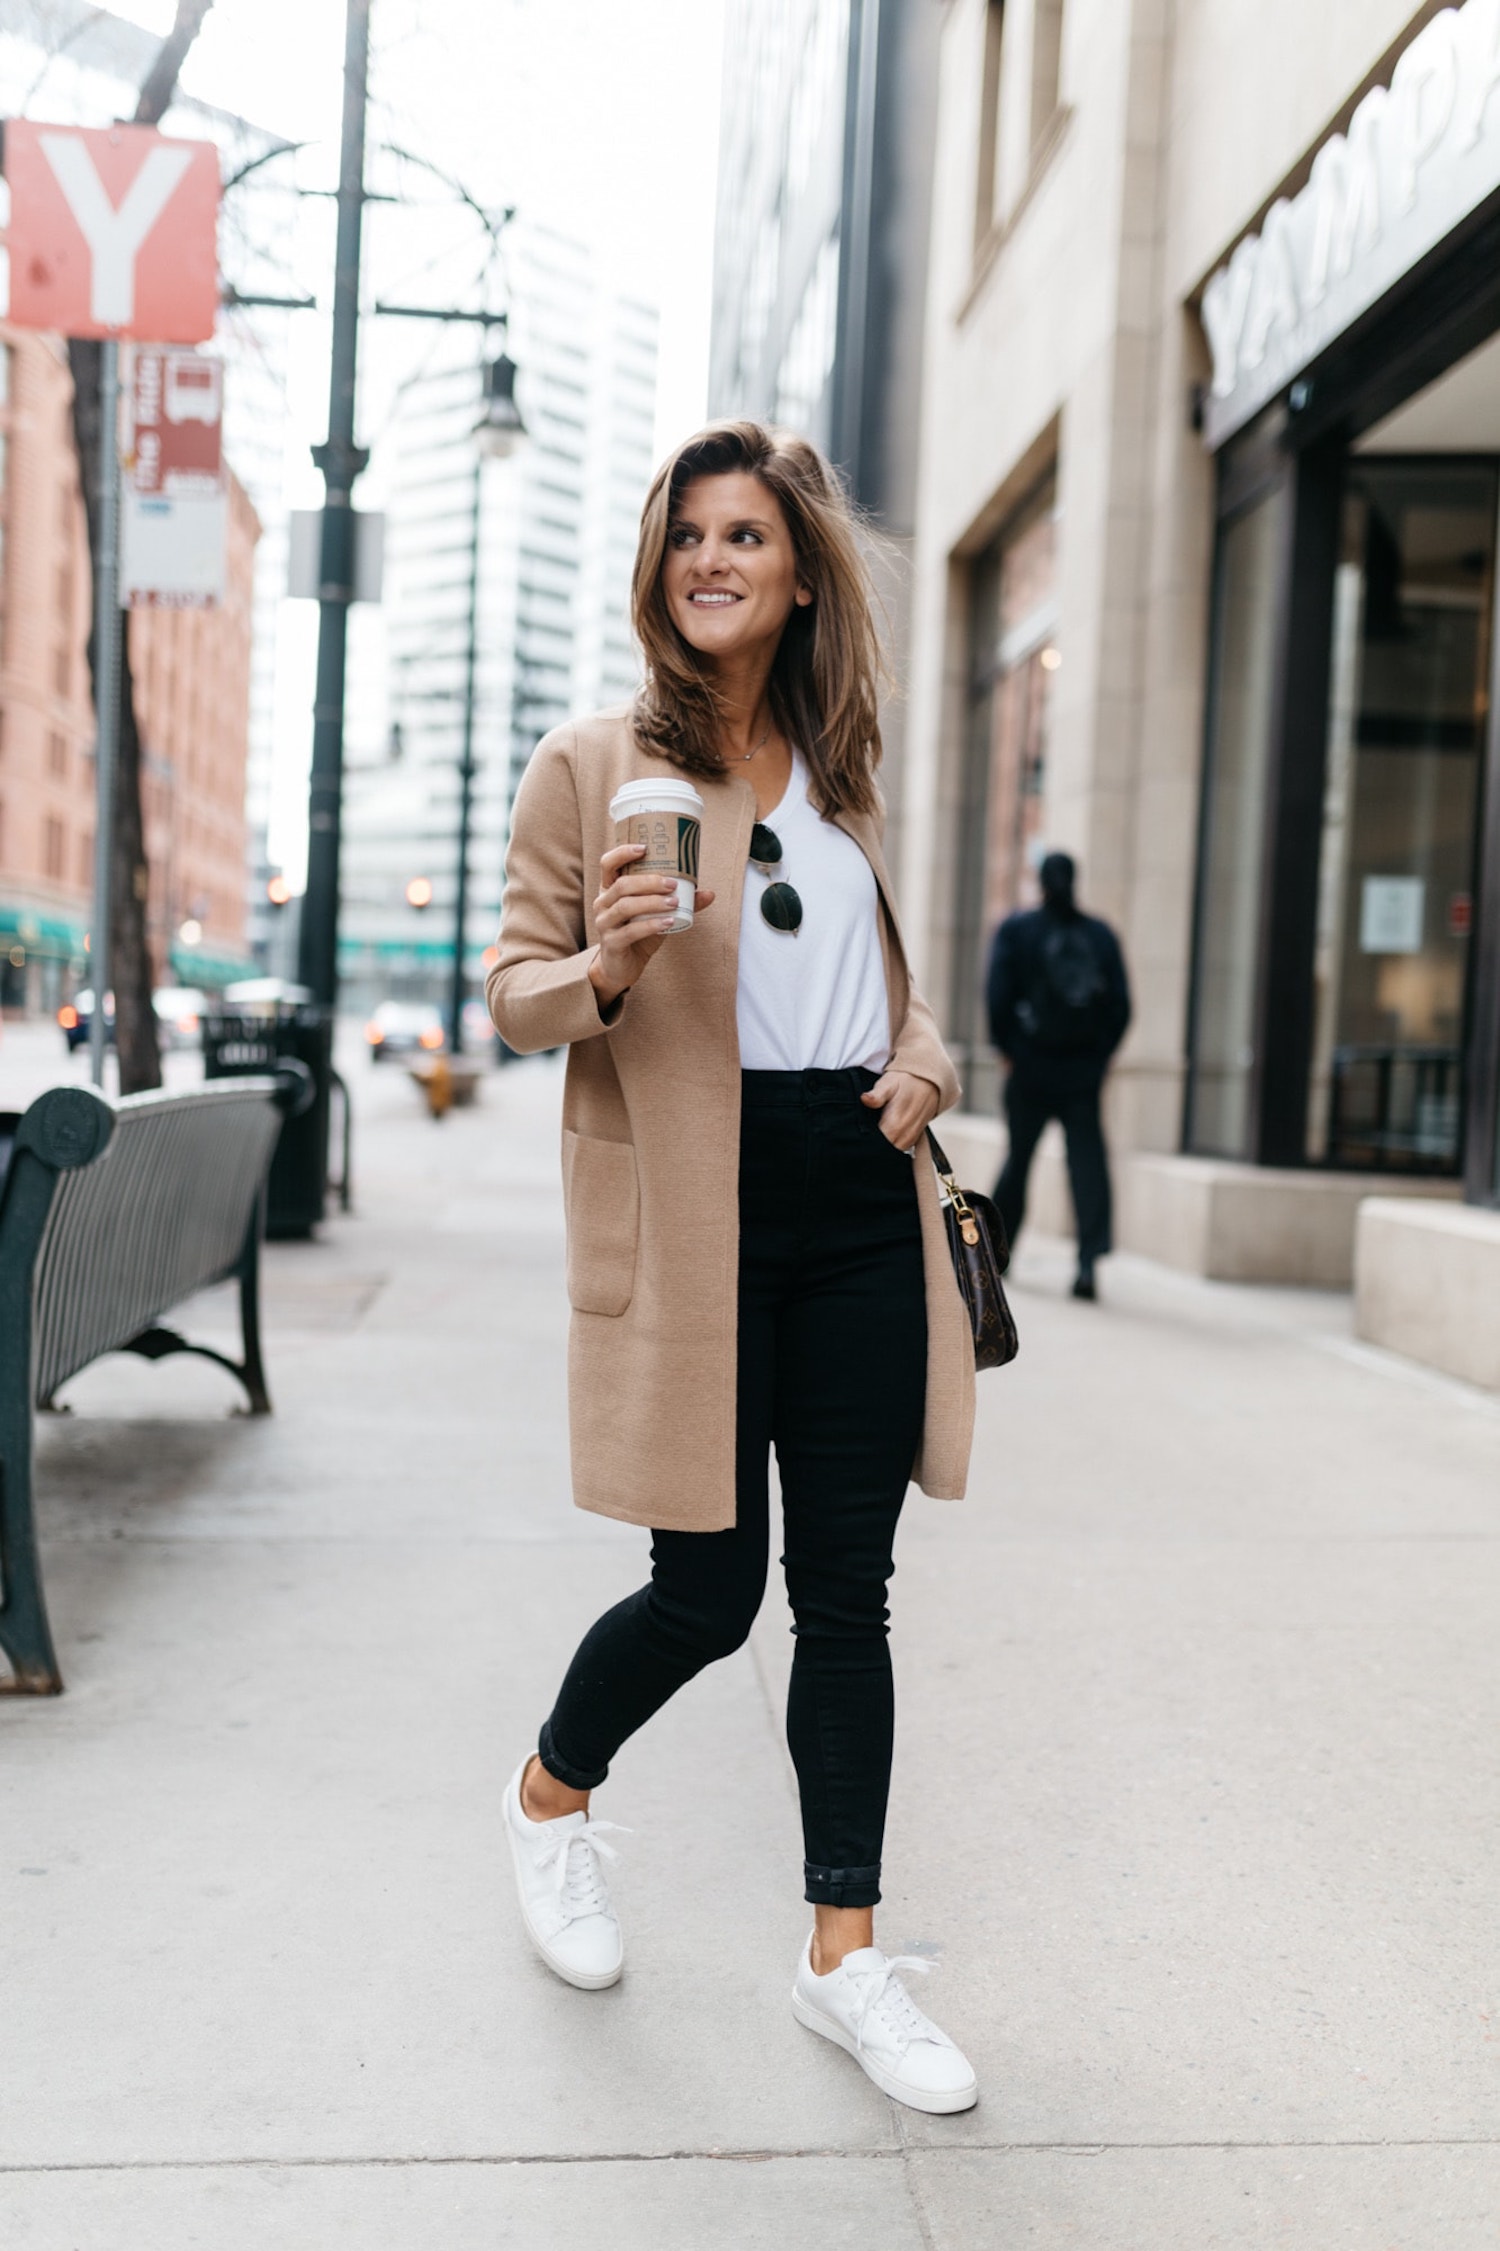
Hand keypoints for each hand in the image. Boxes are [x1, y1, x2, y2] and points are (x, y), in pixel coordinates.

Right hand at [588, 841, 714, 1008]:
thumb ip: (680, 903)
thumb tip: (710, 893)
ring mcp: (604, 923)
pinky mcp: (611, 943)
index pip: (608, 864)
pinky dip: (652, 925)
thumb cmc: (637, 934)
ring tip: (674, 902)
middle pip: (622, 885)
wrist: (621, 967)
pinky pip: (631, 931)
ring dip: (653, 902)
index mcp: (609, 889)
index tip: (645, 848)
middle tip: (673, 884)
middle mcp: (602, 903)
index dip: (623, 853)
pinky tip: (669, 922)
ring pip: (626, 906)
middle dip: (649, 881)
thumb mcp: (657, 914)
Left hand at [861, 1068, 940, 1152]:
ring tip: (872, 1134)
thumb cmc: (905, 1082)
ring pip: (891, 1152)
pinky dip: (890, 1145)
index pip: (876, 1145)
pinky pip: (899, 1149)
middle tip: (862, 1135)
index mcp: (895, 1124)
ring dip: (882, 1146)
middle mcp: (905, 1135)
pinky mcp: (914, 1139)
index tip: (856, 1136)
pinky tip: (884, 1135)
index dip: (865, 1142)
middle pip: (883, 1151)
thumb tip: (864, 1099)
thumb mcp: (889, 1083)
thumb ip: (877, 1095)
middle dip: (872, 1145)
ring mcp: (911, 1139)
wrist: (929, 1082)